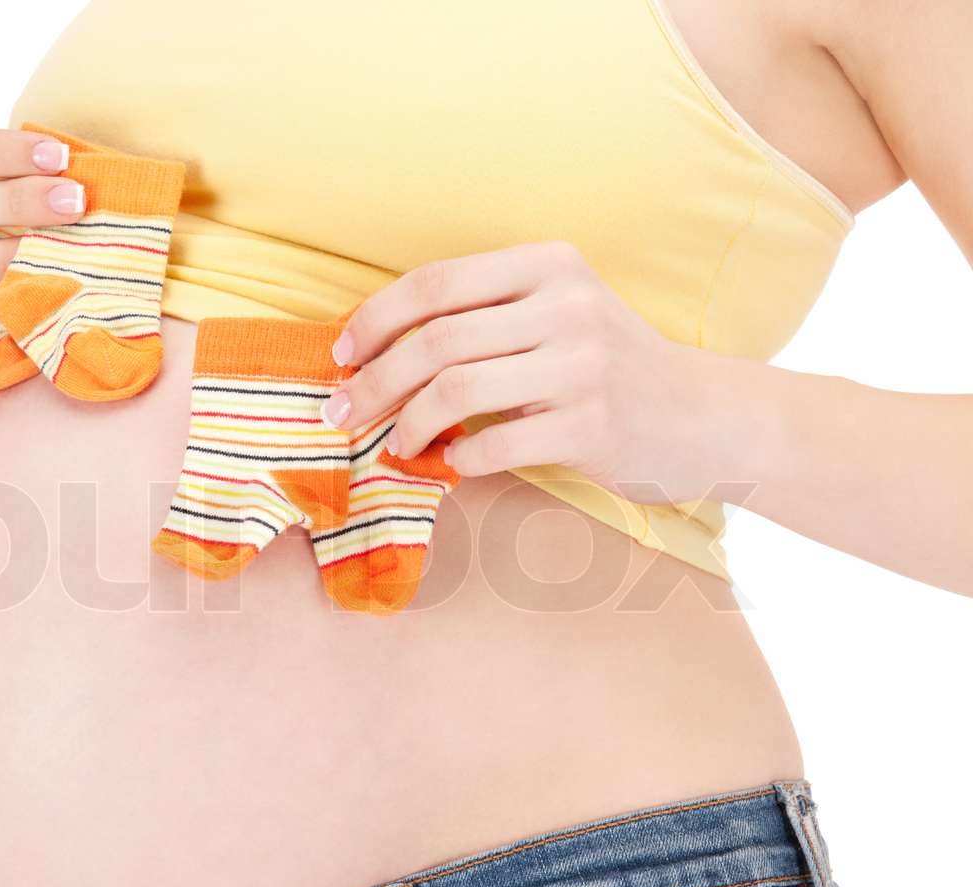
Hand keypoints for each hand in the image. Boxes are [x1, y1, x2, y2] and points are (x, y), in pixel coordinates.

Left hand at [321, 241, 745, 505]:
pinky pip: (494, 444)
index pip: (434, 283)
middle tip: (340, 415)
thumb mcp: (555, 314)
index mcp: (548, 264)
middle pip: (434, 341)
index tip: (338, 357)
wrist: (704, 416)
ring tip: (393, 444)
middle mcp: (566, 305)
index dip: (374, 320)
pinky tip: (451, 464)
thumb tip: (373, 349)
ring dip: (406, 424)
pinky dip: (457, 459)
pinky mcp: (593, 425)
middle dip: (371, 382)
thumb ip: (482, 317)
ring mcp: (583, 365)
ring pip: (455, 390)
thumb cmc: (606, 366)